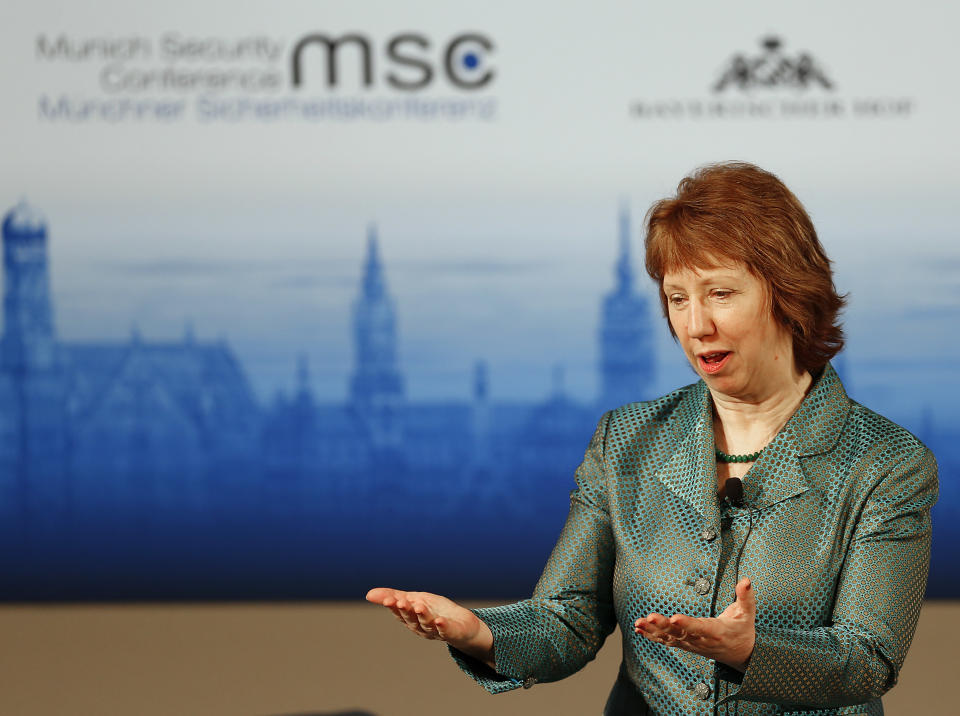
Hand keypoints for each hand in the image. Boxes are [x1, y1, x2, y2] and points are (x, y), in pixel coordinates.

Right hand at [366, 587, 494, 667]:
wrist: (461, 624)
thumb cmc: (434, 611)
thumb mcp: (414, 600)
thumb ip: (393, 596)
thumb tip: (368, 594)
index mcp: (411, 619)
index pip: (400, 613)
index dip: (394, 607)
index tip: (388, 599)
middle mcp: (422, 628)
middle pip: (412, 620)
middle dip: (406, 611)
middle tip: (400, 601)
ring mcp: (437, 631)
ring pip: (427, 624)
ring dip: (422, 616)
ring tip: (419, 606)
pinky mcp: (453, 632)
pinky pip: (447, 631)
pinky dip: (443, 627)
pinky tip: (440, 621)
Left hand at [633, 578, 755, 671]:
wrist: (742, 655)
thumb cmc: (742, 631)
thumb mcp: (747, 614)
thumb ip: (746, 597)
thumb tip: (746, 581)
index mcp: (716, 632)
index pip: (700, 628)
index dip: (687, 624)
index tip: (675, 618)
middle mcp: (701, 640)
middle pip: (680, 633)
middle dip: (663, 625)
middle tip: (649, 617)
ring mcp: (692, 644)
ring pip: (670, 638)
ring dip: (653, 631)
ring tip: (638, 623)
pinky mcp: (685, 645)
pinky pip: (667, 641)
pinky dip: (652, 636)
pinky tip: (639, 630)